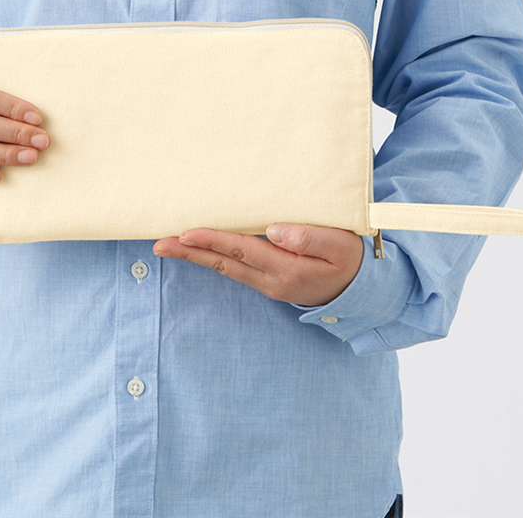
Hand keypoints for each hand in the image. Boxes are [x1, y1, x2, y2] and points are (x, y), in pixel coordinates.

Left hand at [152, 223, 363, 306]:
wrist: (363, 292)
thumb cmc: (352, 260)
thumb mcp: (340, 246)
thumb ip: (309, 238)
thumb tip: (273, 231)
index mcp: (286, 270)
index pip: (241, 251)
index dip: (212, 240)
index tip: (185, 232)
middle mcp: (271, 281)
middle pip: (223, 263)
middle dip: (189, 253)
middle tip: (158, 244)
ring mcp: (268, 284)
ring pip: (225, 268)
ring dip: (196, 257)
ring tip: (168, 246)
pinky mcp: (269, 281)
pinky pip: (234, 268)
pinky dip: (213, 258)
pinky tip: (200, 250)